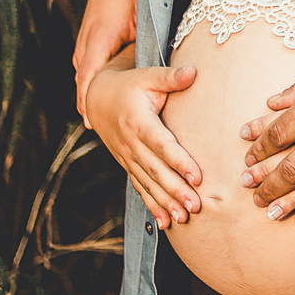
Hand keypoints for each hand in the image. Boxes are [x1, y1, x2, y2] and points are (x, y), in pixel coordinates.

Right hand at [74, 0, 137, 126]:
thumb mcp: (142, 17)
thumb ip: (148, 43)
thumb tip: (167, 67)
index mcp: (98, 40)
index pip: (89, 79)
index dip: (90, 102)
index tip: (92, 123)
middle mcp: (86, 46)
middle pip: (87, 86)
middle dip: (94, 109)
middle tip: (106, 134)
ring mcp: (86, 46)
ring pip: (88, 81)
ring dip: (94, 101)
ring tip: (105, 128)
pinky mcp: (90, 46)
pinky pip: (90, 73)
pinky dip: (95, 90)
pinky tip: (103, 108)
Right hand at [87, 48, 202, 227]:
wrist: (96, 99)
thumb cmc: (128, 85)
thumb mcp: (147, 76)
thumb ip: (170, 77)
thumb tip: (193, 72)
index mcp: (138, 122)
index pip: (162, 145)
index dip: (179, 161)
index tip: (198, 177)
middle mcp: (131, 144)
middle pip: (156, 171)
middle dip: (176, 191)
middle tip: (196, 206)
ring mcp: (127, 157)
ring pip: (148, 184)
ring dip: (166, 202)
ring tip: (184, 218)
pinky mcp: (127, 165)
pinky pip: (140, 188)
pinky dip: (152, 205)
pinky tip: (165, 222)